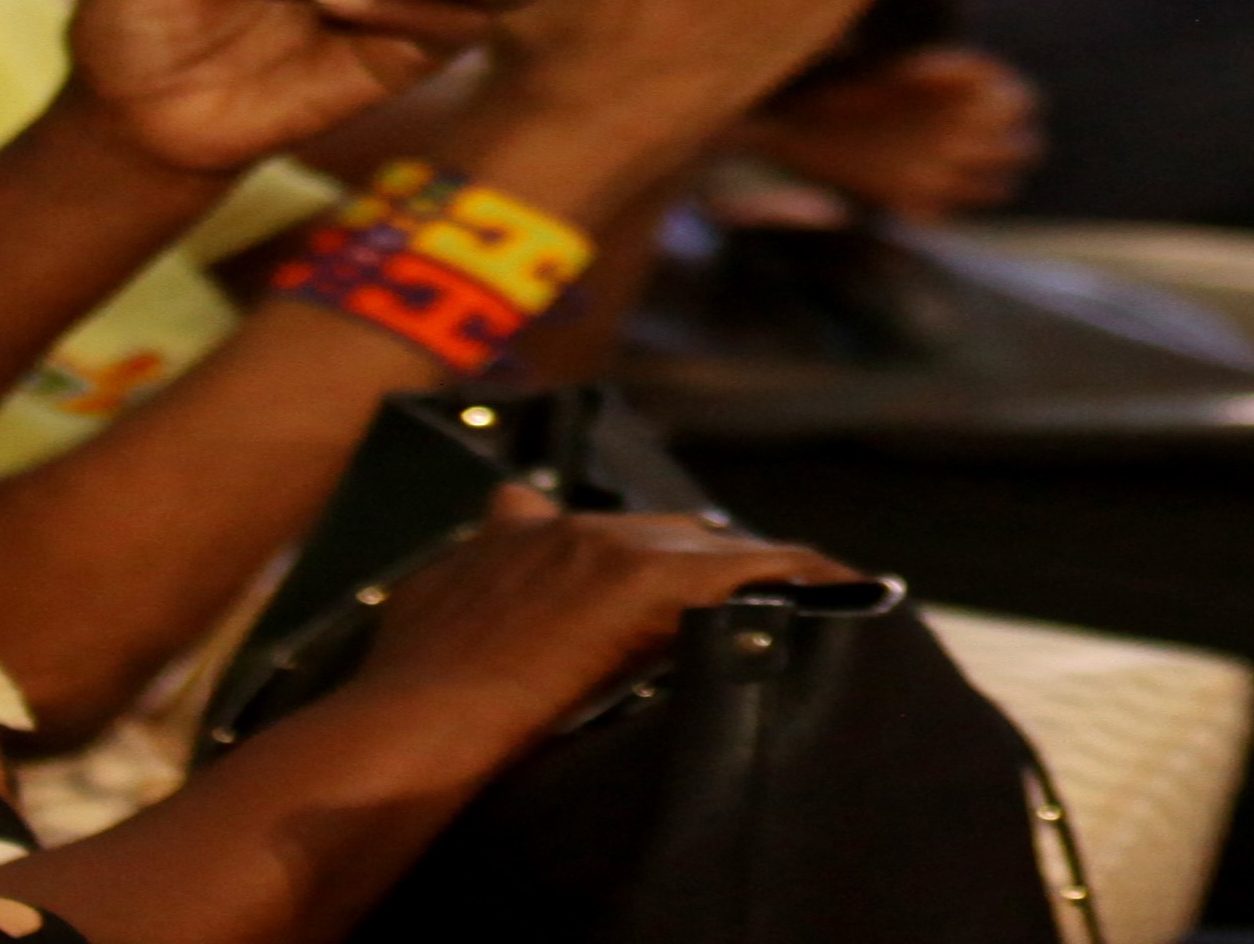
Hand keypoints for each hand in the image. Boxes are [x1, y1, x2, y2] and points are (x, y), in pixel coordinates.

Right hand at [289, 495, 852, 766]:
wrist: (408, 728)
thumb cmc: (403, 714)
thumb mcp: (420, 644)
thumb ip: (452, 620)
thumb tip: (461, 645)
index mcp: (503, 543)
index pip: (569, 525)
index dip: (622, 555)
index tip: (653, 579)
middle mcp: (559, 530)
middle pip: (662, 532)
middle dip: (699, 569)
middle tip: (746, 612)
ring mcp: (605, 547)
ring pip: (713, 547)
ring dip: (757, 577)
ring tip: (810, 605)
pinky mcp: (648, 576)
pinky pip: (761, 567)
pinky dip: (807, 580)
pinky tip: (850, 597)